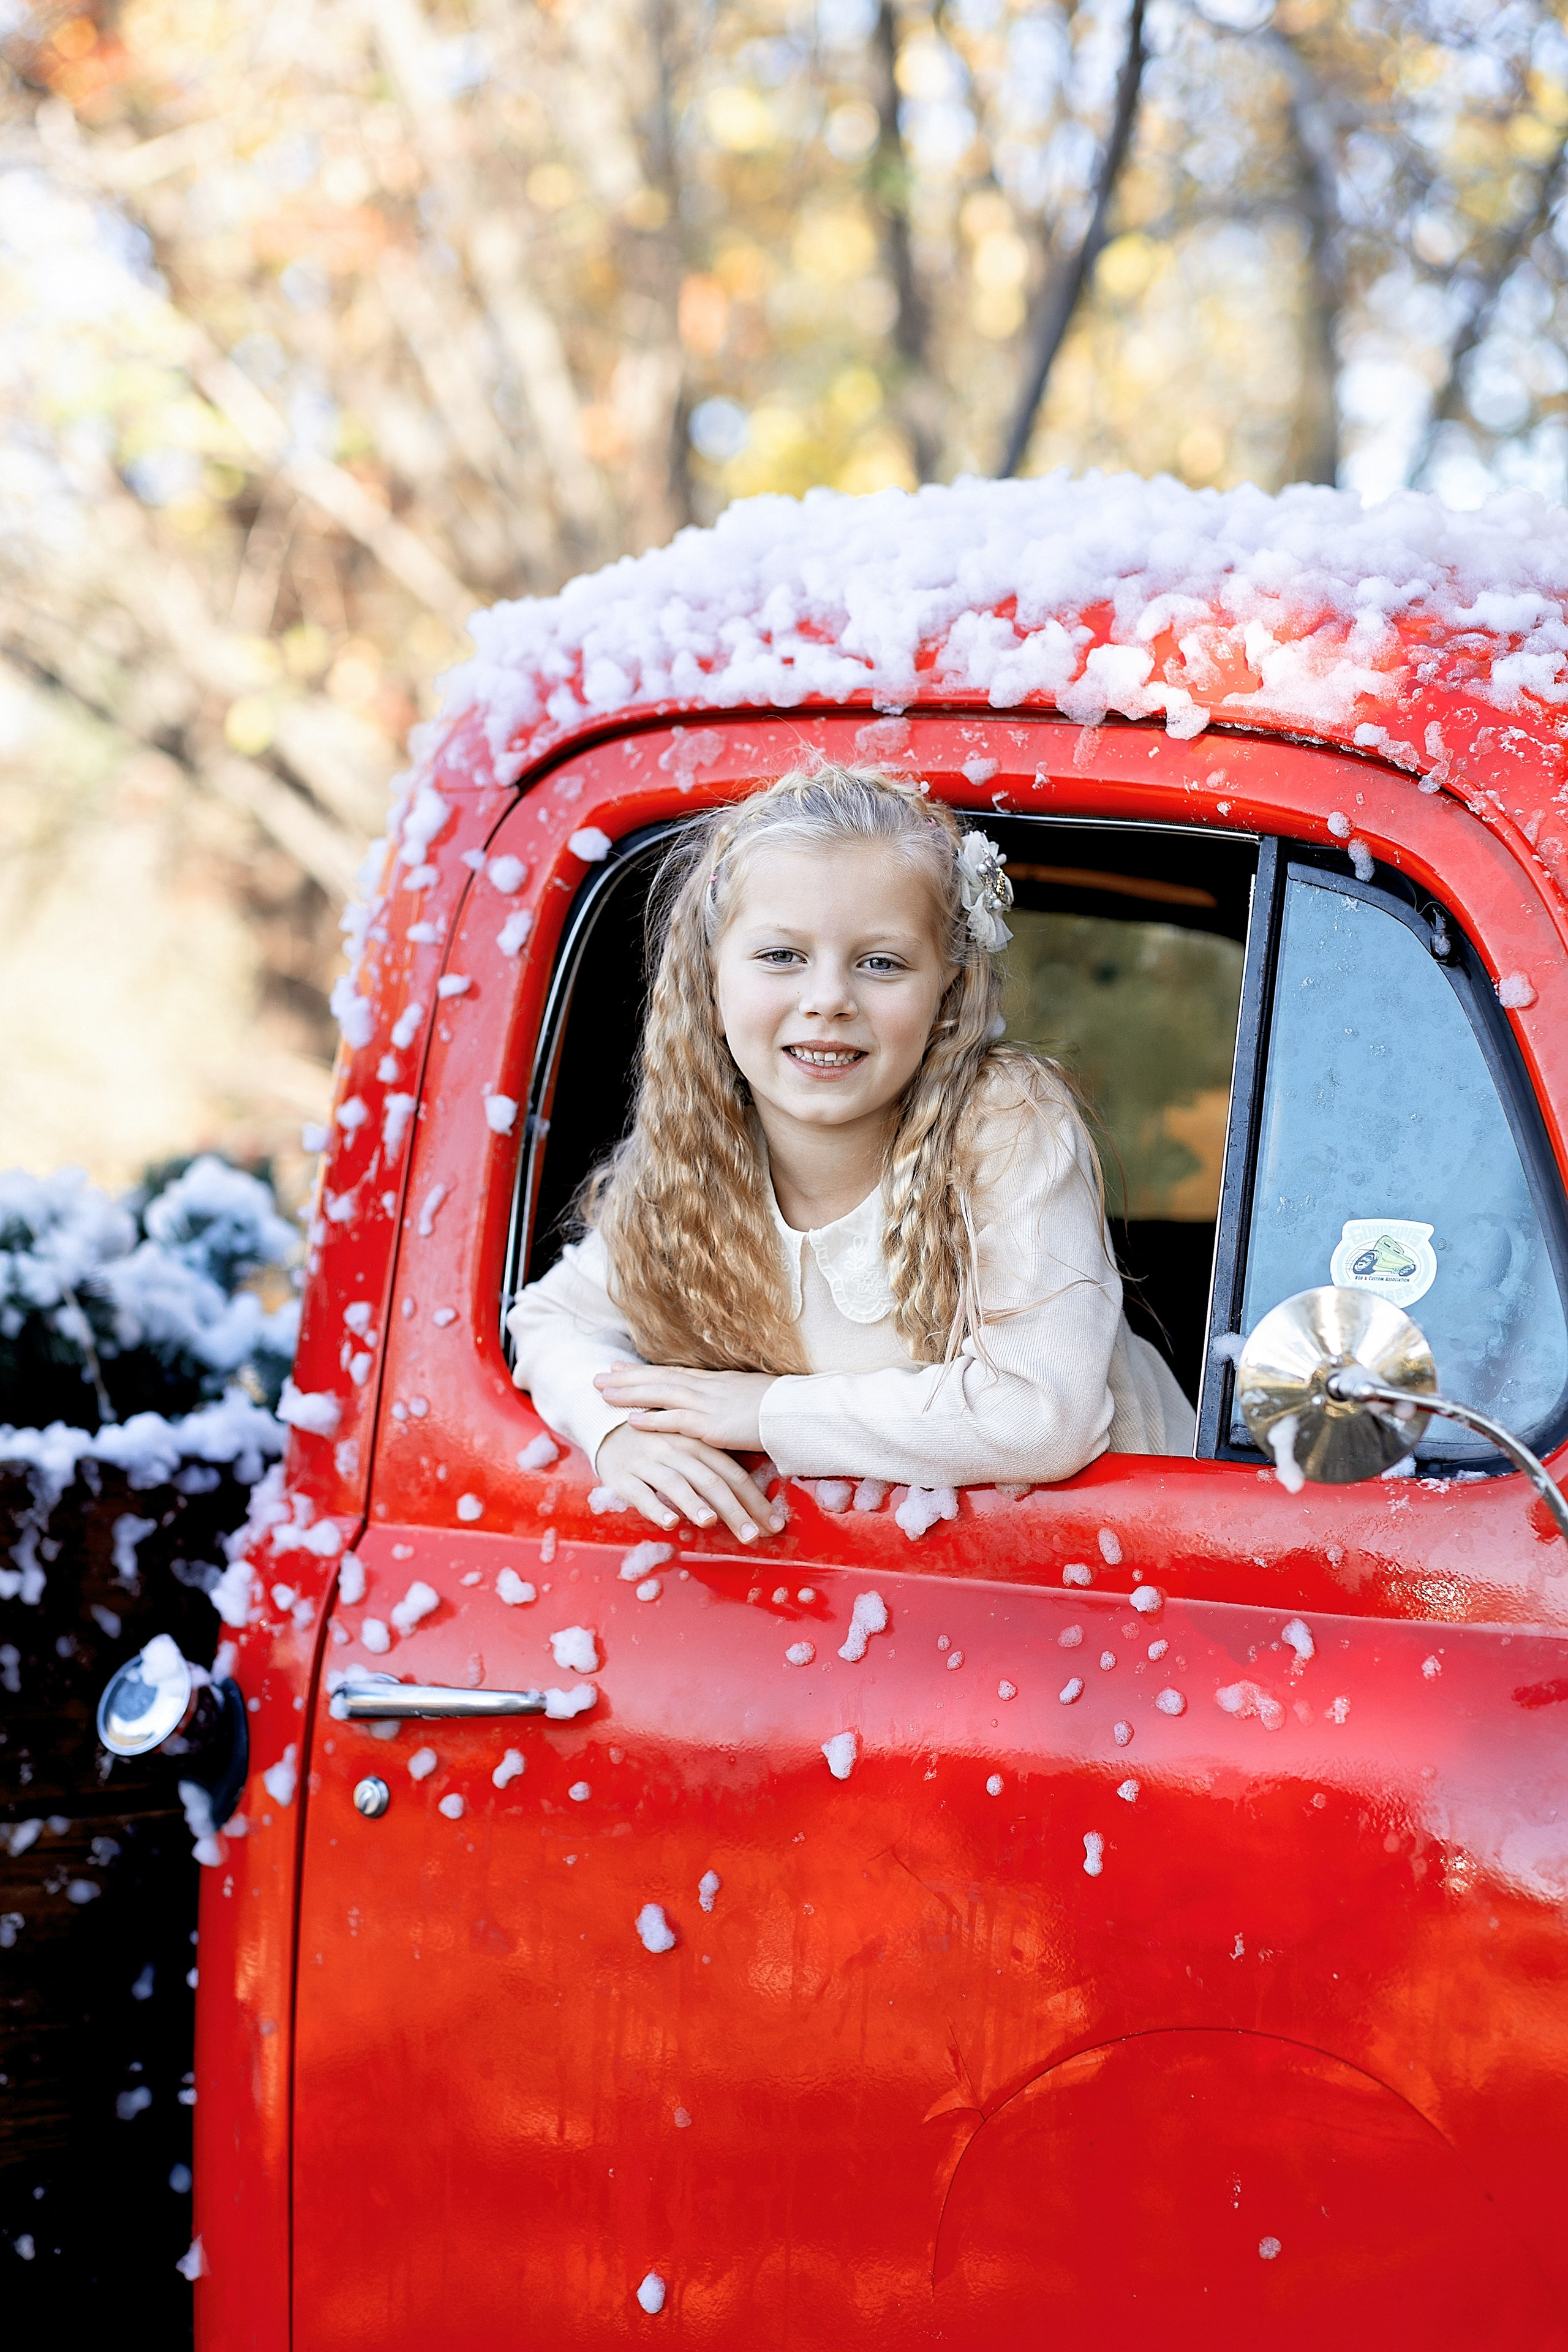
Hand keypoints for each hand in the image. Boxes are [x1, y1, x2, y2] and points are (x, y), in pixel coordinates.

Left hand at [594, 1361, 774, 1451]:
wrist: (800, 1411)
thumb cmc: (782, 1407)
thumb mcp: (751, 1396)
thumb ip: (730, 1399)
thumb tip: (721, 1403)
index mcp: (717, 1380)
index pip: (672, 1372)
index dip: (644, 1371)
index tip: (620, 1367)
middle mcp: (708, 1387)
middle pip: (660, 1378)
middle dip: (628, 1378)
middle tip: (598, 1376)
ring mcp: (709, 1404)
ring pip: (661, 1394)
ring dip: (630, 1393)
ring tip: (603, 1393)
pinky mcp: (713, 1426)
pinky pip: (676, 1421)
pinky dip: (652, 1420)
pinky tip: (631, 1421)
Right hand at [595, 1421, 783, 1545]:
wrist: (605, 1422)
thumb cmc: (656, 1442)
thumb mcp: (687, 1447)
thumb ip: (712, 1469)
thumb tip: (748, 1503)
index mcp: (697, 1443)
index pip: (732, 1473)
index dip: (755, 1500)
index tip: (774, 1525)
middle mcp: (676, 1449)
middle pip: (710, 1480)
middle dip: (734, 1510)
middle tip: (752, 1536)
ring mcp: (648, 1461)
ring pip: (676, 1483)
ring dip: (695, 1504)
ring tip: (711, 1523)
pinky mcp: (623, 1475)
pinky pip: (640, 1492)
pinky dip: (656, 1507)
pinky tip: (670, 1523)